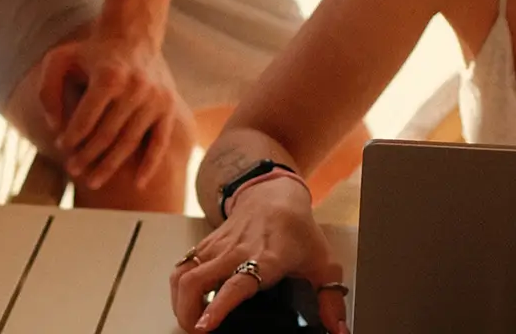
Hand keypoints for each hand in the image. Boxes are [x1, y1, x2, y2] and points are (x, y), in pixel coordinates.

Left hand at [36, 32, 182, 189]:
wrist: (133, 35)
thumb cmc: (91, 52)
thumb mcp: (60, 59)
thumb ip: (48, 90)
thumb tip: (54, 126)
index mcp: (109, 75)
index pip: (87, 118)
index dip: (72, 137)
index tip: (61, 147)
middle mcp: (136, 87)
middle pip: (107, 134)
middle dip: (87, 156)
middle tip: (72, 170)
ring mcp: (155, 99)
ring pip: (129, 142)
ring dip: (109, 165)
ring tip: (92, 181)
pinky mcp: (169, 107)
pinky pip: (160, 142)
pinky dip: (150, 164)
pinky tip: (138, 183)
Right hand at [168, 177, 347, 333]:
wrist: (274, 194)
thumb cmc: (297, 229)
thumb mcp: (323, 264)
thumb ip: (331, 301)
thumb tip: (337, 330)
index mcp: (267, 259)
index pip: (236, 284)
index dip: (218, 306)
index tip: (204, 326)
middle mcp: (236, 252)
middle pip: (196, 282)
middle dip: (187, 314)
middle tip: (197, 332)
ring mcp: (218, 247)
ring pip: (183, 274)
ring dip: (179, 303)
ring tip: (190, 322)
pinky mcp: (206, 245)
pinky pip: (182, 267)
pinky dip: (178, 289)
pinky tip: (186, 303)